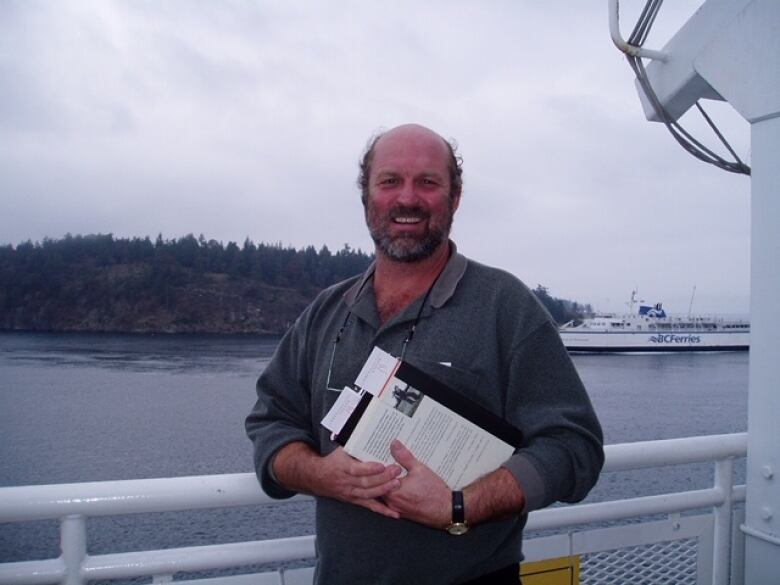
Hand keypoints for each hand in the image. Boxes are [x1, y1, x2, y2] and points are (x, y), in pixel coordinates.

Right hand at [274, 443, 403, 518]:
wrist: (317, 477)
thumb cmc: (332, 461)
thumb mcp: (340, 449)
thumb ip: (352, 441)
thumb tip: (360, 423)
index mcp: (343, 467)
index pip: (357, 469)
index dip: (370, 469)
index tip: (382, 465)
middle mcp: (347, 482)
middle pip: (366, 482)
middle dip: (383, 478)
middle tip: (397, 471)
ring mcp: (351, 493)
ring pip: (369, 494)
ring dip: (384, 490)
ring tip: (398, 484)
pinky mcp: (355, 500)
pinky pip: (370, 506)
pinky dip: (382, 510)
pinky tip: (395, 513)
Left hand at [383, 440, 450, 527]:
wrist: (446, 510)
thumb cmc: (435, 492)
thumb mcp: (420, 469)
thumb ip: (404, 457)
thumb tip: (394, 445)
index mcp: (393, 491)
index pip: (378, 477)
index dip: (379, 467)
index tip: (383, 458)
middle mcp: (392, 503)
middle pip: (380, 486)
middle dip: (383, 475)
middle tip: (388, 464)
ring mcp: (397, 510)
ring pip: (386, 494)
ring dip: (389, 484)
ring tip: (396, 474)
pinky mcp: (403, 513)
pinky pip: (394, 502)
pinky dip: (395, 493)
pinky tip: (402, 486)